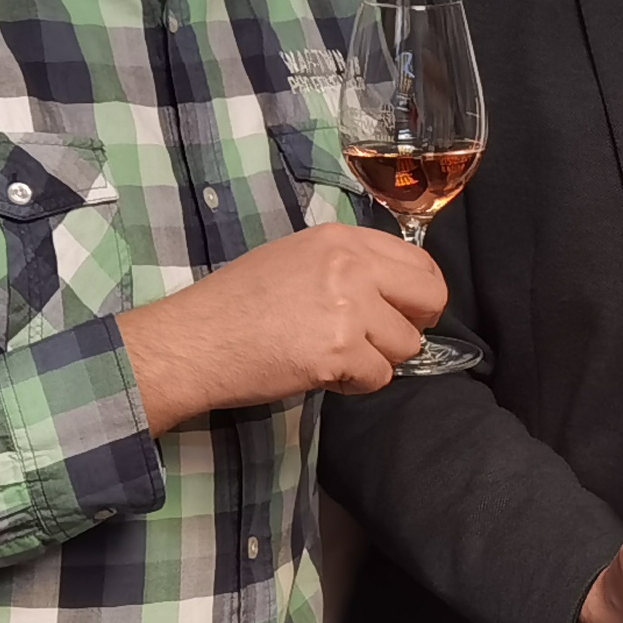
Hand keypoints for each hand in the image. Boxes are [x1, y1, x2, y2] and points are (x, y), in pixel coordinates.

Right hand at [117, 225, 446, 431]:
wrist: (193, 341)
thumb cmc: (235, 303)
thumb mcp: (293, 258)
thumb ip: (345, 265)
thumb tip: (390, 290)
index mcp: (341, 239)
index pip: (419, 260)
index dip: (420, 292)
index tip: (407, 310)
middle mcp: (351, 266)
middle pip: (430, 298)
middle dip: (414, 325)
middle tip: (384, 340)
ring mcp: (347, 307)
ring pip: (406, 345)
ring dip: (377, 359)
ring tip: (335, 356)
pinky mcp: (339, 350)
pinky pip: (379, 377)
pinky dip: (355, 383)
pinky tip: (321, 373)